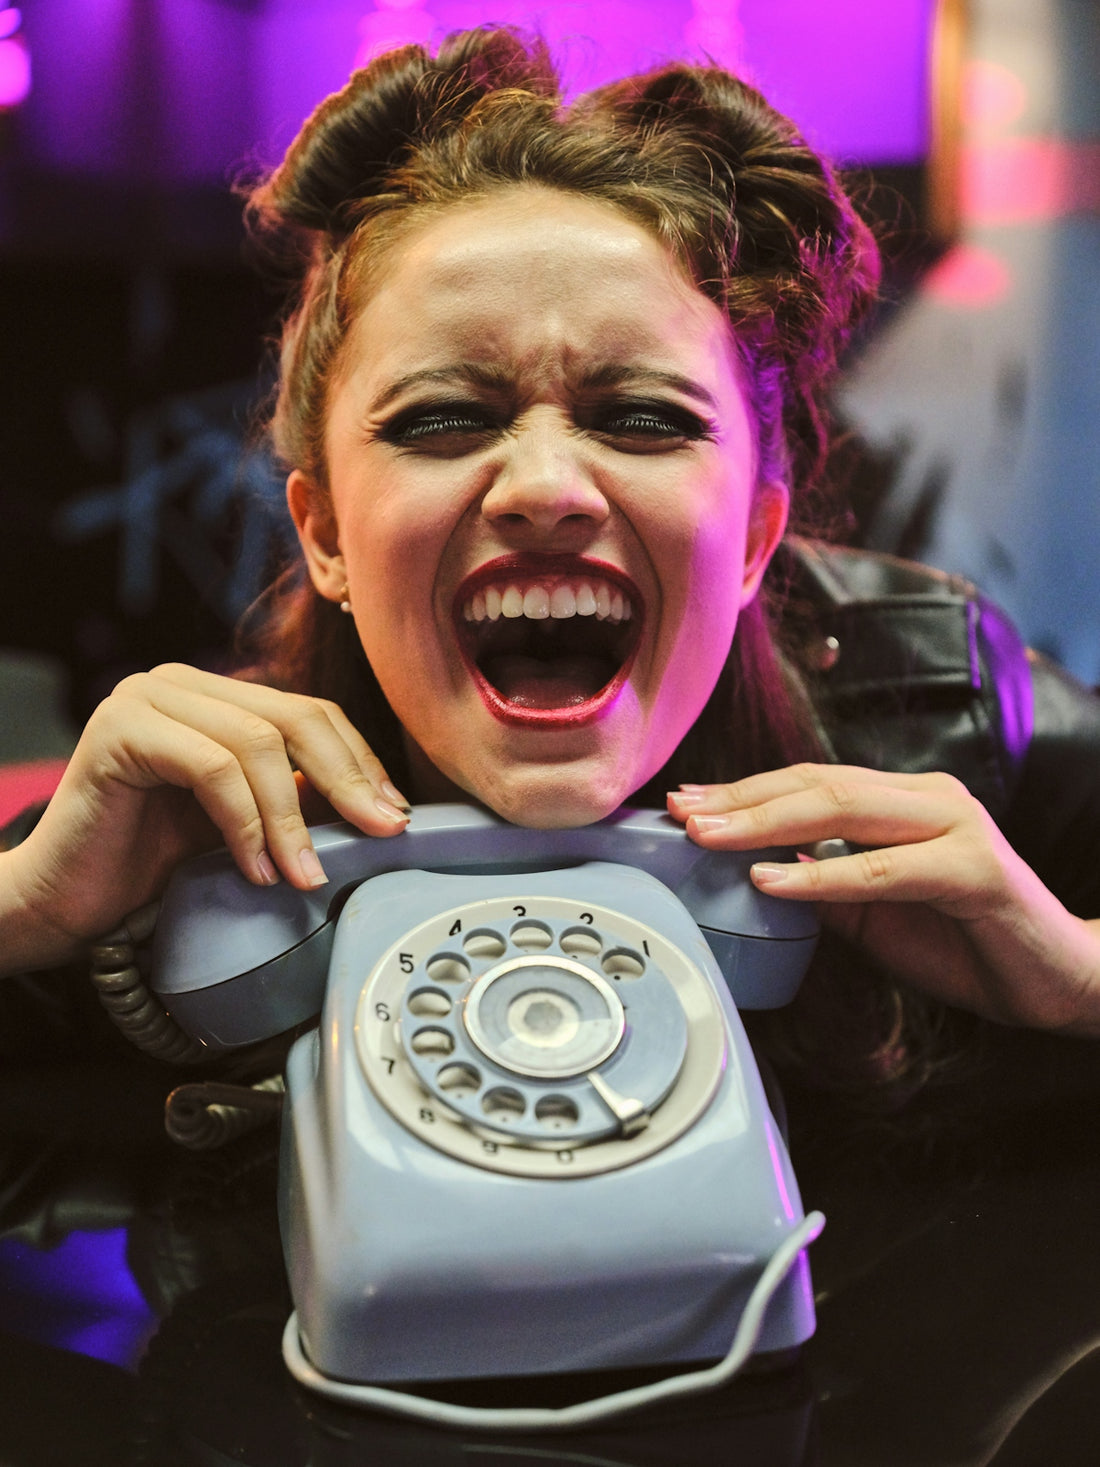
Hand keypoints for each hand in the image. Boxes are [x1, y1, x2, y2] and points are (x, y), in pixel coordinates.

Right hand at [1, 665, 409, 973]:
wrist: (62, 900)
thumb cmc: (150, 865)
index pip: (311, 712)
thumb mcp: (243, 823)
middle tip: (380, 833)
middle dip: (348, 779)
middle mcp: (181, 682)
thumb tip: (380, 805)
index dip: (360, 761)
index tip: (393, 814)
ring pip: (259, 743)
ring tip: (304, 875)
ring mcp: (147, 697)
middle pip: (296, 717)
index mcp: (214, 695)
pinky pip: (212, 767)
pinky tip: (255, 869)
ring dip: (292, 818)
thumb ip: (295, 797)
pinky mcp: (120, 728)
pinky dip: (245, 822)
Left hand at [667, 764, 1099, 1035]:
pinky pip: (884, 869)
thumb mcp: (876, 914)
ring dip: (765, 823)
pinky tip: (771, 880)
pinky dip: (822, 876)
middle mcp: (928, 798)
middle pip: (816, 784)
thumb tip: (758, 869)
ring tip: (706, 836)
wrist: (1058, 980)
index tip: (684, 804)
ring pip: (844, 810)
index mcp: (903, 800)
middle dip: (740, 799)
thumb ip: (826, 886)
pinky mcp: (974, 870)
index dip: (743, 791)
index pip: (810, 781)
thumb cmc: (966, 943)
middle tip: (680, 813)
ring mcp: (954, 826)